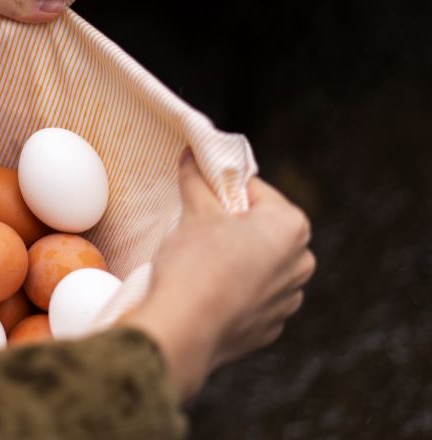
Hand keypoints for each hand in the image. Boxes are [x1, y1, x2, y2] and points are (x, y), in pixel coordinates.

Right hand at [118, 149, 315, 401]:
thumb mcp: (195, 212)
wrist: (185, 330)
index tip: (201, 196)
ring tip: (201, 263)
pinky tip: (208, 292)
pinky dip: (234, 293)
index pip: (255, 191)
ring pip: (260, 267)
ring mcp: (287, 302)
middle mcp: (301, 264)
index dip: (224, 190)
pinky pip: (253, 300)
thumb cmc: (196, 264)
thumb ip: (198, 180)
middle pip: (263, 229)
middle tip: (199, 227)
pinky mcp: (268, 331)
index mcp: (292, 227)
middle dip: (235, 226)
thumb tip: (192, 155)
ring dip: (237, 260)